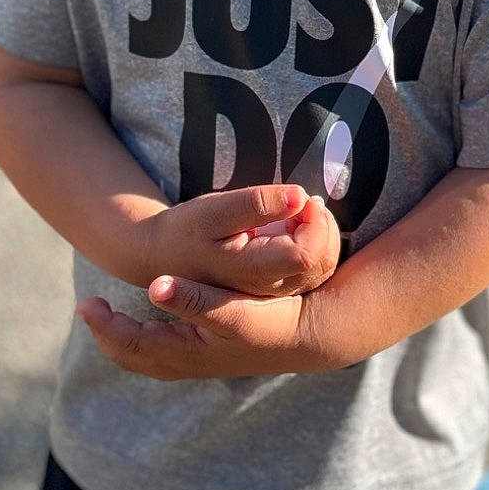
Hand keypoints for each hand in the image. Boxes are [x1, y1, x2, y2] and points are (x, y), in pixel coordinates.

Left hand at [77, 274, 327, 381]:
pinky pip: (160, 351)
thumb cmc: (271, 321)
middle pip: (131, 355)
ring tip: (106, 315)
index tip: (87, 303)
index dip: (107, 324)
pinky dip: (142, 339)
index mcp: (185, 353)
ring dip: (122, 337)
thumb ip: (194, 298)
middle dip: (107, 332)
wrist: (308, 336)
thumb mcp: (233, 312)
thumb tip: (154, 286)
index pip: (131, 343)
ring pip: (144, 355)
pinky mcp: (208, 353)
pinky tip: (144, 319)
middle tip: (90, 307)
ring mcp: (196, 361)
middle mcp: (186, 363)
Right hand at [136, 185, 339, 298]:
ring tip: (300, 208)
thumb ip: (257, 204)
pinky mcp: (279, 287)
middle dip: (320, 223)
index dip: (312, 221)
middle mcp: (269, 291)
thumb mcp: (214, 211)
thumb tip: (299, 196)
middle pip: (321, 259)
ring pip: (323, 264)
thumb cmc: (189, 229)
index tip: (299, 198)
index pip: (306, 254)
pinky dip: (316, 242)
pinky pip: (315, 267)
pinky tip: (298, 224)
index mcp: (252, 273)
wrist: (165, 257)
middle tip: (302, 199)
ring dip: (321, 231)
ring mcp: (276, 293)